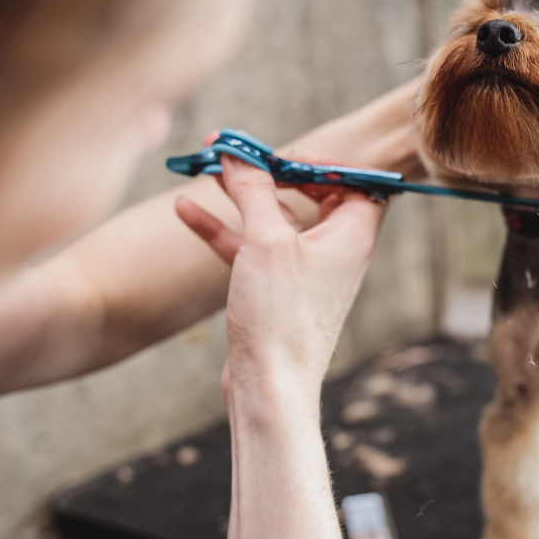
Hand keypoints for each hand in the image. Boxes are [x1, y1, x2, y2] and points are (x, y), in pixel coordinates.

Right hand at [177, 156, 385, 413]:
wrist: (269, 386)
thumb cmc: (282, 315)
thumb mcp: (267, 240)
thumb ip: (254, 191)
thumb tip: (239, 153)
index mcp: (353, 234)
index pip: (354, 181)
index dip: (322, 162)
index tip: (283, 154)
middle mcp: (334, 251)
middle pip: (310, 196)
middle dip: (270, 172)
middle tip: (235, 151)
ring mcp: (304, 273)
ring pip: (273, 221)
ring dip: (240, 195)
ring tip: (204, 166)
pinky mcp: (275, 292)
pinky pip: (250, 249)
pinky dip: (223, 230)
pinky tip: (185, 210)